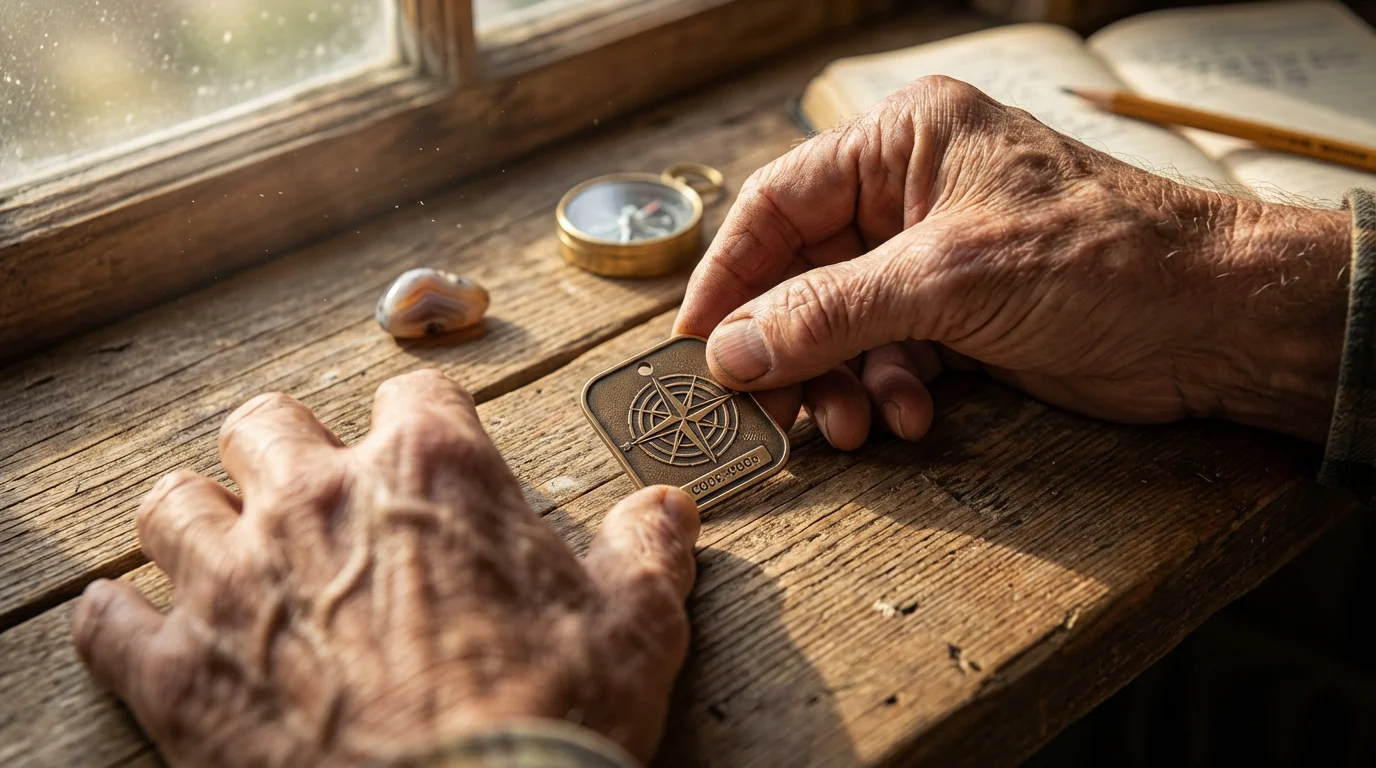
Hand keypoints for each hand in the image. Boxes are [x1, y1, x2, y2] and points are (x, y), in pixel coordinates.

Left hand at [72, 370, 698, 765]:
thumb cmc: (552, 715)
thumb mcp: (637, 625)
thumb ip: (647, 549)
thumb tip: (670, 509)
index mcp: (432, 472)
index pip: (413, 390)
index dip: (424, 423)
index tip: (430, 455)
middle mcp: (318, 502)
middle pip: (267, 424)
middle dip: (289, 452)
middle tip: (316, 498)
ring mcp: (235, 583)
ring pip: (173, 504)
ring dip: (198, 522)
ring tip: (225, 552)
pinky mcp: (179, 674)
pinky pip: (110, 624)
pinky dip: (124, 624)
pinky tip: (140, 629)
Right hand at [675, 76, 1351, 445]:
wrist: (1213, 320)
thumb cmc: (1101, 257)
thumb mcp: (948, 279)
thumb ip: (829, 313)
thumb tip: (732, 351)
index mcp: (901, 141)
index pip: (778, 203)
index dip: (730, 275)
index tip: (697, 344)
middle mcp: (909, 192)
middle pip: (803, 273)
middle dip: (790, 346)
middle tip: (770, 409)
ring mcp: (934, 255)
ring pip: (842, 324)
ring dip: (840, 381)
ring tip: (854, 428)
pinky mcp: (960, 313)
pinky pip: (888, 353)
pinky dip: (888, 390)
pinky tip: (912, 418)